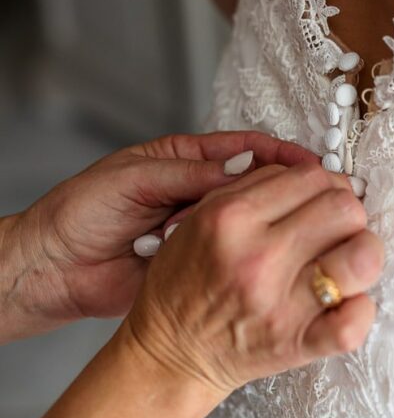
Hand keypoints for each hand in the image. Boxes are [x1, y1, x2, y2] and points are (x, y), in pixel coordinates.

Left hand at [5, 131, 315, 335]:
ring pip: (244, 222)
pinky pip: (227, 256)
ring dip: (263, 223)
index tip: (311, 163)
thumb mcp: (134, 179)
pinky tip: (262, 257)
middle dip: (283, 188)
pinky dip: (242, 256)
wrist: (52, 269)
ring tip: (293, 226)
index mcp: (183, 159)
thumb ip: (188, 174)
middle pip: (252, 184)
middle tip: (316, 195)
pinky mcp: (194, 264)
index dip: (279, 153)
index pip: (243, 148)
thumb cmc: (80, 212)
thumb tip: (243, 170)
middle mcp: (196, 192)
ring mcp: (198, 230)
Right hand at [123, 162, 383, 398]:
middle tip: (335, 228)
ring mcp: (279, 305)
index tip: (323, 198)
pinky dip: (361, 309)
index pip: (313, 177)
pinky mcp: (295, 345)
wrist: (168, 351)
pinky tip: (346, 301)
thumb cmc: (187, 280)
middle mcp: (258, 258)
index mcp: (232, 218)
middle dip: (348, 213)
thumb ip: (254, 185)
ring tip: (345, 260)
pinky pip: (354, 323)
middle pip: (345, 209)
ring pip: (361, 257)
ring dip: (362, 254)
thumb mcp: (201, 216)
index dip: (327, 183)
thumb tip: (315, 174)